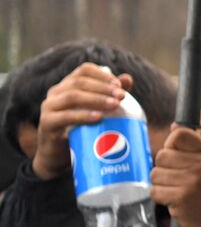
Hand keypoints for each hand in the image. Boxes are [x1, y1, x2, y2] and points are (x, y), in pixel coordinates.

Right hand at [31, 64, 129, 180]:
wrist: (59, 156)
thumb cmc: (80, 129)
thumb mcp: (95, 110)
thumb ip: (109, 94)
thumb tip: (127, 78)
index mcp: (67, 85)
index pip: (84, 70)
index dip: (102, 75)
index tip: (119, 86)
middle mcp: (56, 93)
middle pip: (79, 82)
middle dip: (103, 87)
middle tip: (122, 96)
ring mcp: (49, 107)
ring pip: (72, 96)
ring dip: (96, 99)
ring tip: (114, 105)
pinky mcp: (47, 124)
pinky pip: (64, 117)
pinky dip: (83, 115)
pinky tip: (98, 117)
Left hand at [150, 126, 200, 226]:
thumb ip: (194, 147)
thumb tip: (174, 127)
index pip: (179, 135)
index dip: (170, 145)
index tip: (176, 158)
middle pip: (162, 155)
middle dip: (163, 169)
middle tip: (177, 181)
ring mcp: (193, 181)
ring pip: (155, 174)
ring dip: (161, 185)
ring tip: (177, 192)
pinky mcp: (182, 197)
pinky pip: (155, 191)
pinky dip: (161, 198)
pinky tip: (175, 202)